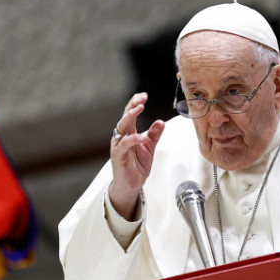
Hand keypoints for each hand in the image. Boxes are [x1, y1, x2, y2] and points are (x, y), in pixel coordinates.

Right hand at [108, 93, 165, 219]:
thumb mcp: (150, 148)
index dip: (135, 103)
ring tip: (139, 109)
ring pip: (122, 128)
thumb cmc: (137, 166)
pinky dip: (132, 139)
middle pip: (125, 117)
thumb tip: (161, 122)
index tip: (144, 95)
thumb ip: (154, 135)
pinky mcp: (118, 156)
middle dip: (132, 106)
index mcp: (128, 133)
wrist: (131, 184)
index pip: (130, 114)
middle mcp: (121, 137)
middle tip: (141, 98)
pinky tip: (140, 136)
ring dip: (130, 117)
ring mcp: (118, 146)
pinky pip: (124, 146)